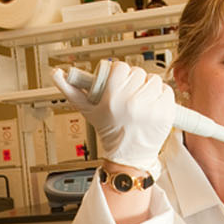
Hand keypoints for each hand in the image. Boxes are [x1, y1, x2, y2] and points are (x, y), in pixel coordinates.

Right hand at [52, 60, 174, 177]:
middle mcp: (132, 103)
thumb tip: (56, 73)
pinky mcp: (166, 113)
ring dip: (149, 88)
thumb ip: (69, 90)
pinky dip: (162, 96)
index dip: (120, 73)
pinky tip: (152, 106)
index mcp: (113, 99)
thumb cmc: (108, 131)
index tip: (120, 82)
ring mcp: (151, 108)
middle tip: (130, 95)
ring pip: (154, 80)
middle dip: (134, 81)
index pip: (121, 67)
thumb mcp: (87, 110)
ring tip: (141, 102)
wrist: (128, 156)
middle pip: (138, 72)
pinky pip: (168, 91)